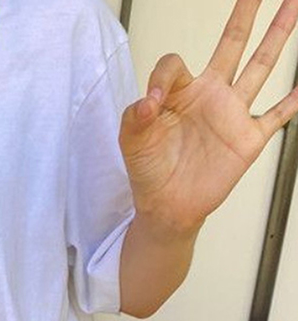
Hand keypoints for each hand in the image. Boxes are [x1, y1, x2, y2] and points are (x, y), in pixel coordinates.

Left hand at [119, 0, 297, 235]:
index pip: (174, 64)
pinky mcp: (248, 139)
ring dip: (277, 36)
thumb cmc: (148, 173)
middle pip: (231, 45)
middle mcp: (209, 96)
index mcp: (179, 94)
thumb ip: (135, 116)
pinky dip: (292, 101)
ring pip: (260, 67)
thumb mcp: (131, 143)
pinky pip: (277, 115)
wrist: (167, 208)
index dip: (163, 76)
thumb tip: (149, 100)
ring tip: (292, 5)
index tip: (153, 102)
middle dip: (245, 15)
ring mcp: (232, 115)